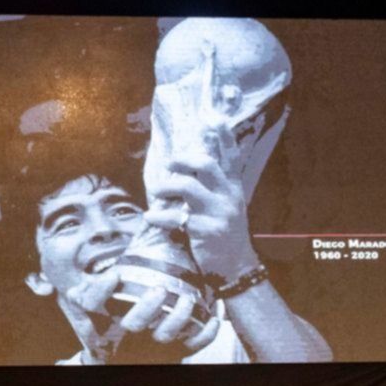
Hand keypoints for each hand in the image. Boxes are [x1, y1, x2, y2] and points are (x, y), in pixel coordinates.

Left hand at [144, 129, 259, 280]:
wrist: (235, 267)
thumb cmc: (224, 232)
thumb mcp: (226, 204)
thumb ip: (213, 185)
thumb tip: (189, 163)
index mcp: (232, 187)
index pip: (231, 156)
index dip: (223, 136)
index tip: (213, 118)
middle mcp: (228, 196)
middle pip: (206, 165)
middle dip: (182, 159)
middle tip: (168, 162)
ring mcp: (218, 213)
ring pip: (187, 187)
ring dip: (165, 186)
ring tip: (155, 191)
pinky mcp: (205, 230)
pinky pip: (176, 217)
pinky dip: (158, 216)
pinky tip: (150, 216)